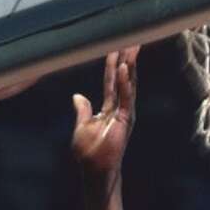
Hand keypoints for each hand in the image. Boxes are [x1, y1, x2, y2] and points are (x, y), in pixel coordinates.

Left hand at [72, 48, 137, 172]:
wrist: (95, 170)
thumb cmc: (88, 153)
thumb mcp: (81, 127)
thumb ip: (82, 110)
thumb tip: (77, 96)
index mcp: (108, 108)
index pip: (111, 81)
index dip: (113, 64)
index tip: (115, 47)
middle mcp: (119, 108)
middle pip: (124, 78)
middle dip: (127, 59)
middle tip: (131, 38)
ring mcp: (124, 113)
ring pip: (128, 84)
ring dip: (130, 65)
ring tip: (132, 46)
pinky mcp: (126, 120)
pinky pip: (126, 97)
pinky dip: (125, 83)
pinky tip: (125, 69)